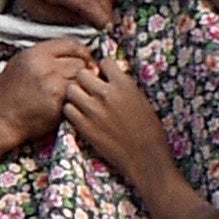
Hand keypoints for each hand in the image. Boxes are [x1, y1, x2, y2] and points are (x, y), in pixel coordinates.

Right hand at [0, 36, 95, 149]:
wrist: (0, 118)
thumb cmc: (9, 93)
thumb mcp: (21, 63)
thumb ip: (45, 56)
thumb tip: (73, 54)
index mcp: (35, 53)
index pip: (71, 43)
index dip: (82, 51)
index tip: (84, 59)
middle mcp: (44, 66)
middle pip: (79, 61)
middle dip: (83, 69)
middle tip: (80, 78)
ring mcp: (52, 84)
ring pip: (81, 78)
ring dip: (81, 84)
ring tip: (75, 90)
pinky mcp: (58, 101)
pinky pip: (77, 94)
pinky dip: (77, 98)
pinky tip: (69, 101)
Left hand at [61, 46, 168, 179]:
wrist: (145, 157)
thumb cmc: (150, 130)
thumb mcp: (142, 99)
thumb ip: (124, 86)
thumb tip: (110, 78)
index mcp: (125, 84)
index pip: (105, 62)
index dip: (103, 69)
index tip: (103, 76)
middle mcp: (106, 94)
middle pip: (82, 73)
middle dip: (84, 79)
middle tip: (89, 88)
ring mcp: (93, 110)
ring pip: (71, 90)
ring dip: (75, 94)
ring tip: (82, 102)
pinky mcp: (84, 126)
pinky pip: (67, 109)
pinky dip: (71, 110)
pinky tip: (80, 115)